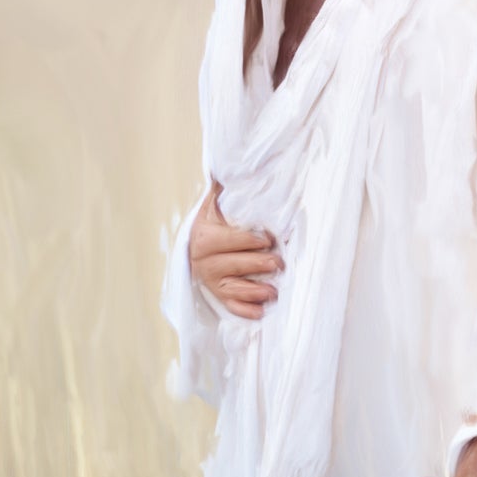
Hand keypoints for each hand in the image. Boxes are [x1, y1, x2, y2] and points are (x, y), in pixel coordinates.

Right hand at [187, 179, 282, 319]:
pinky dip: (244, 311)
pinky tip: (261, 312)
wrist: (197, 241)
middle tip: (278, 263)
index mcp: (204, 237)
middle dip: (256, 264)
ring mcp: (210, 281)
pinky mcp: (217, 295)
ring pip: (232, 289)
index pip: (228, 240)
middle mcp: (203, 262)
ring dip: (252, 292)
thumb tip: (230, 164)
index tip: (268, 239)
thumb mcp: (215, 203)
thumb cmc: (215, 219)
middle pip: (232, 265)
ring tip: (273, 292)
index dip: (248, 241)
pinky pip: (230, 306)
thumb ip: (224, 187)